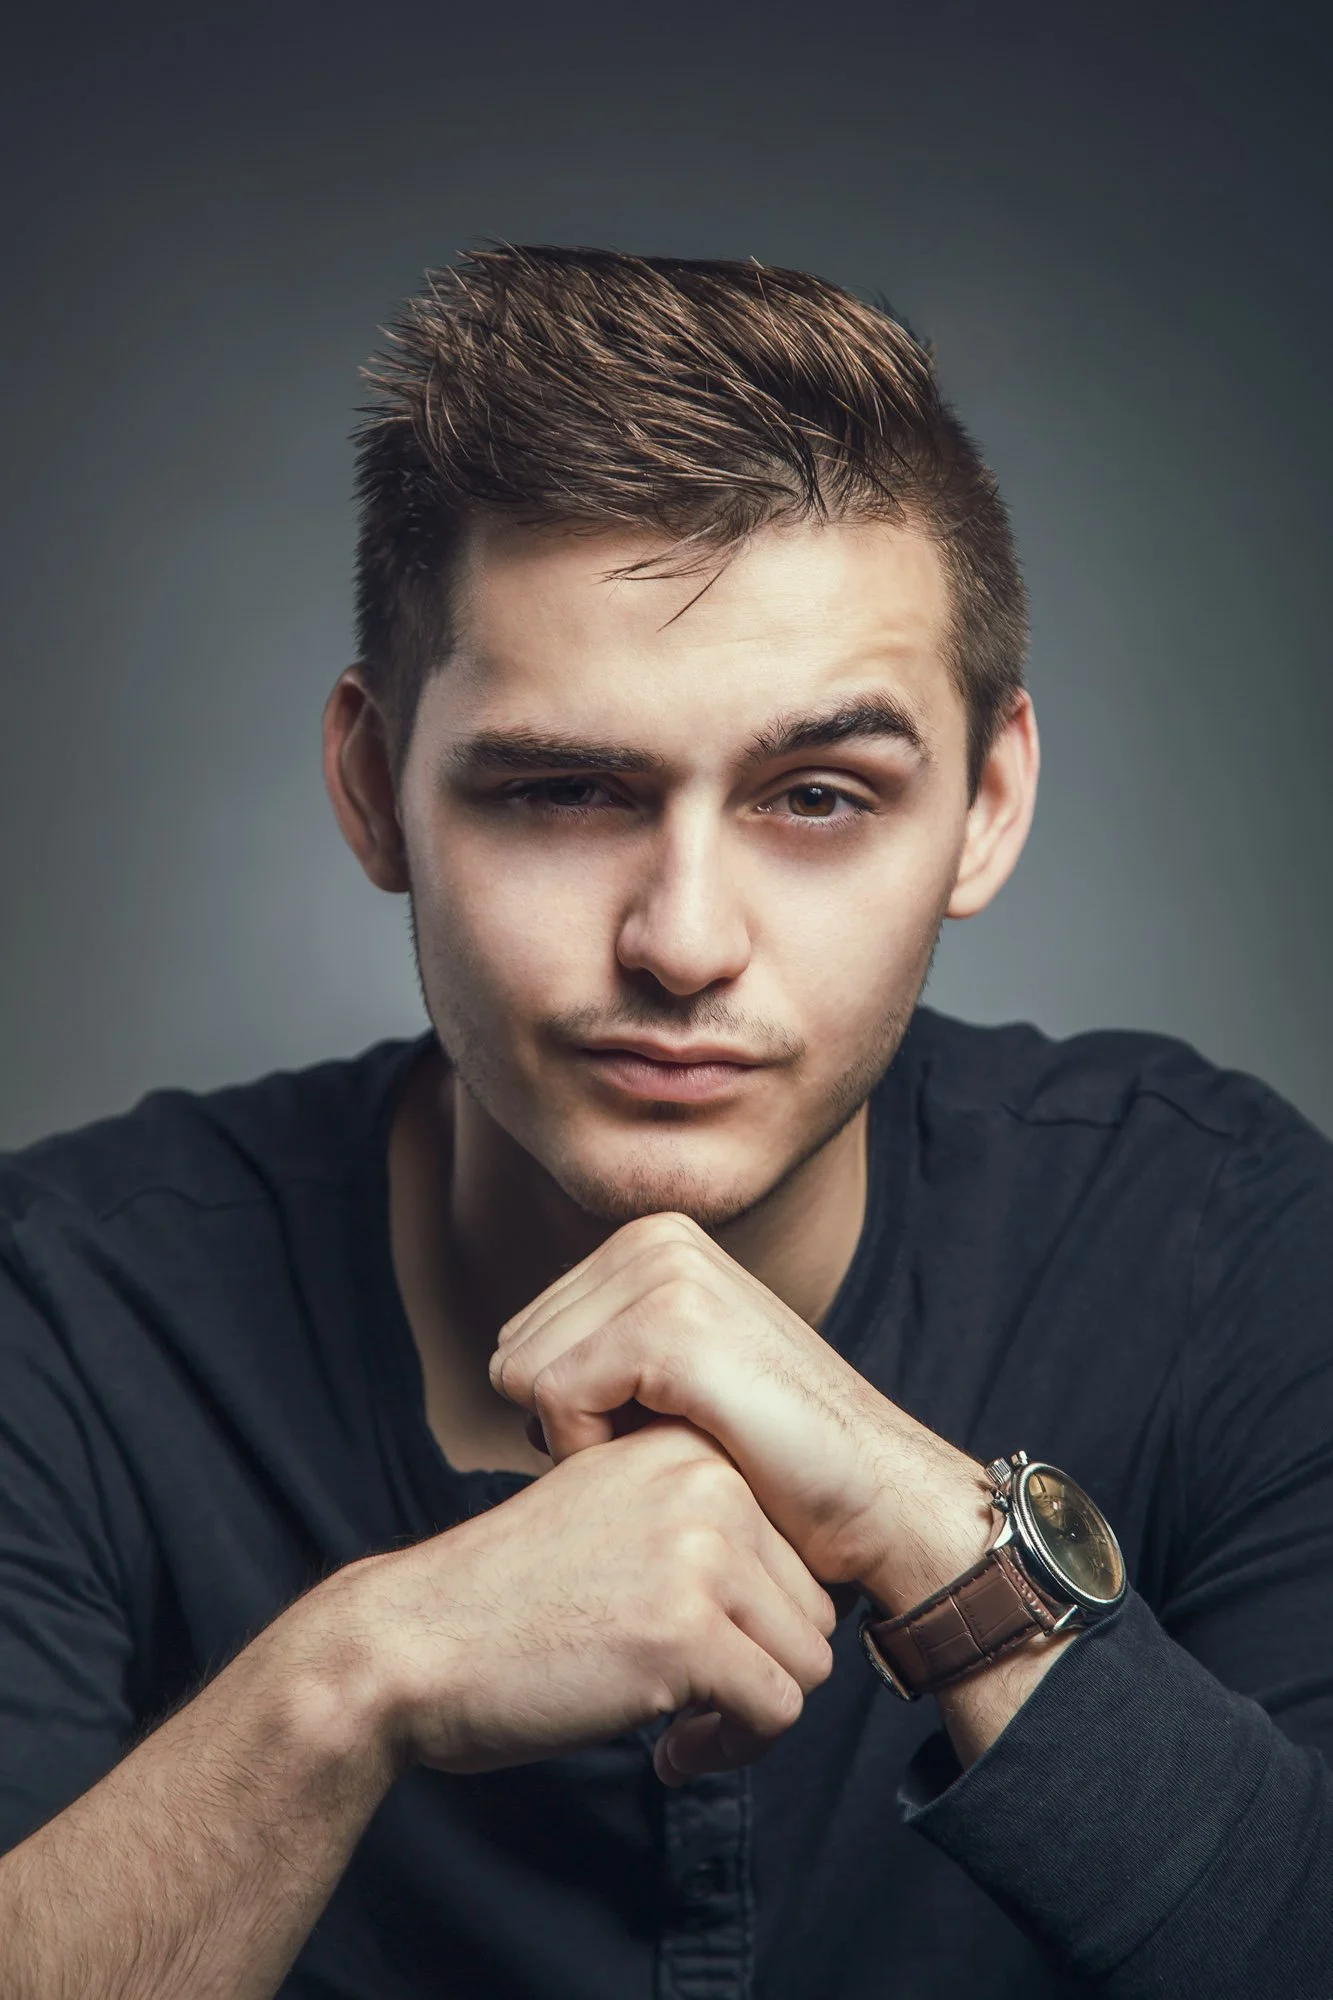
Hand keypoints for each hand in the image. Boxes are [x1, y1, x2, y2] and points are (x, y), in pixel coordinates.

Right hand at [330, 1419, 834, 1784]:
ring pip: (808, 1661)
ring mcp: (699, 1552)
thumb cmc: (504, 1596)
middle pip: (815, 1606)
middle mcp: (704, 1480)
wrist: (409, 1642)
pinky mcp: (686, 1632)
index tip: (699, 1651)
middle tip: (690, 1700)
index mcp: (687, 1445)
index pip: (796, 1548)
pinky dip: (731, 1750)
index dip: (757, 1620)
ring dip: (749, 1713)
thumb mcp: (610, 1514)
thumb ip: (694, 1523)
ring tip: (678, 1722)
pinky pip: (775, 1712)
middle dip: (760, 1669)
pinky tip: (667, 1750)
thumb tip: (797, 1588)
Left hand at [490, 1213, 992, 1613]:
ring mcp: (666, 1272)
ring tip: (666, 1447)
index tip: (647, 1432)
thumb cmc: (771, 1456)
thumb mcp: (671, 1375)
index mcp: (653, 1239)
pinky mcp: (670, 1324)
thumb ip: (599, 1347)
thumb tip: (503, 1368)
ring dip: (579, 1437)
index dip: (566, 1410)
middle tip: (657, 1446)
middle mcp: (656, 1237)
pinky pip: (552, 1397)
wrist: (872, 1491)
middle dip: (567, 1420)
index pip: (525, 1335)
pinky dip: (587, 1449)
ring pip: (523, 1373)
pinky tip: (659, 1457)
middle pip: (515, 1350)